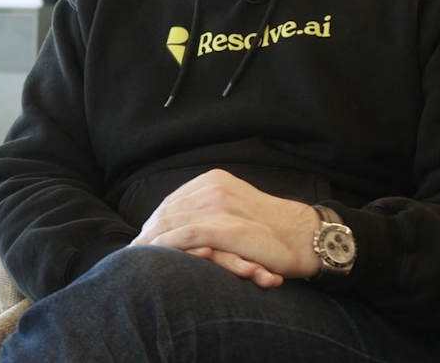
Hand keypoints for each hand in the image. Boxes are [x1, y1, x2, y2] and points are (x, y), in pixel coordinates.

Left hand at [131, 169, 322, 286]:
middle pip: (168, 210)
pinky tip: (153, 256)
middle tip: (132, 250)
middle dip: (148, 232)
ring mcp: (221, 206)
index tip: (143, 237)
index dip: (155, 220)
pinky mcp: (228, 228)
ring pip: (172, 221)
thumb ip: (210, 211)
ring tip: (136, 257)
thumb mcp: (236, 210)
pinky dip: (165, 246)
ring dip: (151, 241)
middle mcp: (214, 188)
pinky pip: (186, 235)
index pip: (173, 200)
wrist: (307, 238)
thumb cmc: (272, 230)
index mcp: (215, 181)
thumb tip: (180, 225)